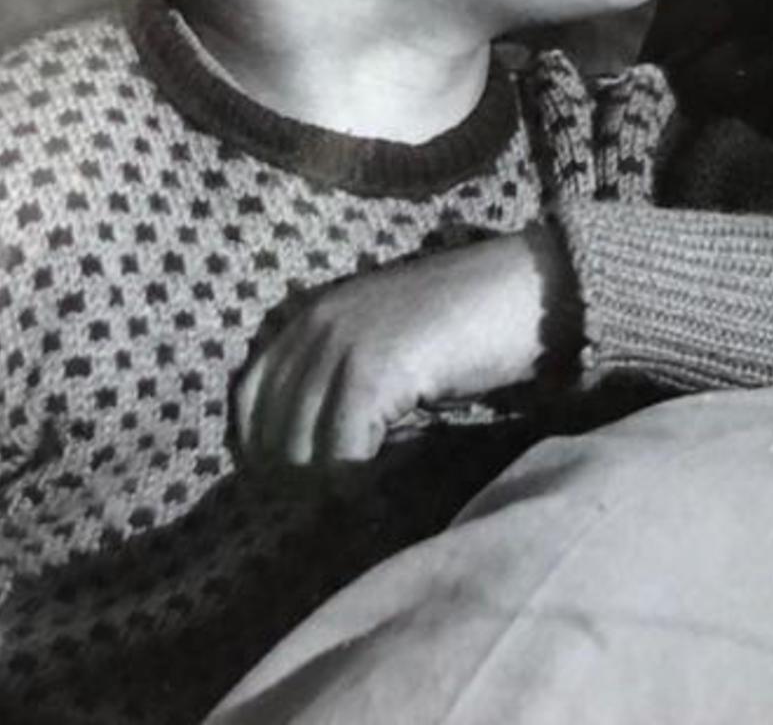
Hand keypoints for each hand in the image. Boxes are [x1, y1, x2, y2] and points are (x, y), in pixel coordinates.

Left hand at [232, 226, 574, 469]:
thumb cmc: (463, 323)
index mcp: (312, 315)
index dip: (269, 450)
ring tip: (379, 468)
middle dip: (307, 475)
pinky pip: (344, 456)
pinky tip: (399, 457)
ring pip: (302, 455)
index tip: (310, 476)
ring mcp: (341, 346)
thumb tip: (299, 454)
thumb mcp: (383, 340)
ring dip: (338, 479)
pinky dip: (368, 474)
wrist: (523, 291)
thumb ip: (338, 375)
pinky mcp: (372, 372)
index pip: (249, 400)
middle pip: (272, 437)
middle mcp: (316, 325)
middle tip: (354, 480)